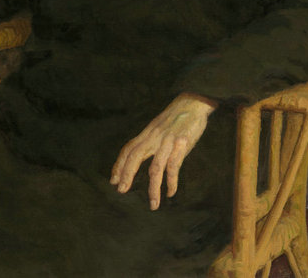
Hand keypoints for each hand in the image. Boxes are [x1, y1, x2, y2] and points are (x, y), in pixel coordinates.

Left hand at [110, 93, 216, 210]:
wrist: (193, 102)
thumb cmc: (177, 116)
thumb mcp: (159, 126)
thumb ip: (152, 140)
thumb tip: (143, 155)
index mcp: (148, 133)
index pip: (129, 149)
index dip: (119, 164)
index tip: (113, 179)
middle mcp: (154, 137)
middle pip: (135, 156)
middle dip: (127, 174)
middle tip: (121, 190)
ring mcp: (167, 141)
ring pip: (155, 167)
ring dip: (153, 188)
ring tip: (153, 204)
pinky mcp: (181, 144)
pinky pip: (174, 167)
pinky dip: (171, 182)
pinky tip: (170, 192)